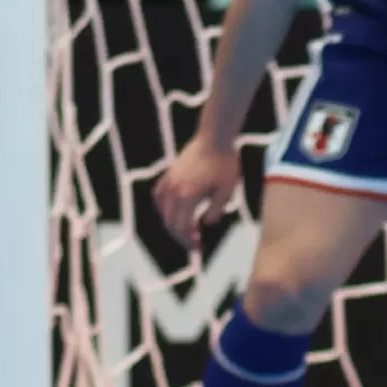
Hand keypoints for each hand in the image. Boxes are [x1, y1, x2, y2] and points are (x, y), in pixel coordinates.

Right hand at [153, 134, 242, 250]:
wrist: (215, 139)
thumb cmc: (225, 164)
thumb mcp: (227, 190)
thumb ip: (216, 210)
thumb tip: (206, 224)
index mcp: (187, 197)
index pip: (182, 227)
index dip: (189, 241)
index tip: (198, 248)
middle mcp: (173, 191)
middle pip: (170, 223)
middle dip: (181, 237)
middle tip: (194, 245)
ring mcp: (168, 182)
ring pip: (162, 212)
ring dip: (172, 224)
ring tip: (187, 231)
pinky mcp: (167, 175)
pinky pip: (158, 197)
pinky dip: (163, 208)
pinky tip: (172, 213)